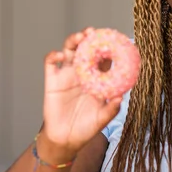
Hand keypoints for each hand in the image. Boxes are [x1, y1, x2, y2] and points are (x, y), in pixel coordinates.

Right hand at [42, 28, 122, 151]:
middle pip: (86, 50)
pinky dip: (54, 55)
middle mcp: (83, 73)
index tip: (114, 39)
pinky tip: (61, 55)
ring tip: (80, 37)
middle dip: (89, 38)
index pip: (104, 59)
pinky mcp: (52, 81)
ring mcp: (67, 75)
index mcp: (98, 79)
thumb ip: (111, 108)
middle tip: (94, 32)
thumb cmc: (87, 127)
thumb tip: (121, 97)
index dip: (108, 48)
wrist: (66, 139)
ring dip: (73, 41)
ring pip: (69, 51)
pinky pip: (50, 63)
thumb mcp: (103, 118)